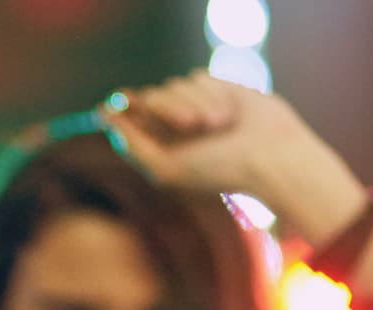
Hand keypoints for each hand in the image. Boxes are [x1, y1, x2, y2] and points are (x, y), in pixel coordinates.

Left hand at [103, 69, 365, 244]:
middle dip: (170, 108)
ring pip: (174, 85)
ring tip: (219, 124)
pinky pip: (197, 77)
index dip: (122, 108)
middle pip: (150, 97)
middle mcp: (172, 125)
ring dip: (195, 103)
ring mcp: (194, 104)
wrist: (269, 154)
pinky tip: (229, 112)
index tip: (120, 101)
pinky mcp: (216, 88)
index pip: (128, 119)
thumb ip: (132, 144)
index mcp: (157, 146)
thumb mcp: (165, 166)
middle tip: (193, 125)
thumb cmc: (218, 169)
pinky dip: (211, 93)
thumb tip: (103, 115)